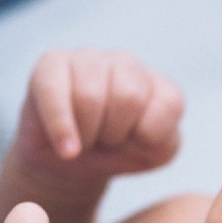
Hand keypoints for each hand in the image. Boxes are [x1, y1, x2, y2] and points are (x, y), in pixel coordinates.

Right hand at [13, 49, 183, 187]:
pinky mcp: (52, 63)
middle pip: (129, 97)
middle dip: (115, 133)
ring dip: (88, 132)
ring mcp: (90, 59)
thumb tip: (141, 128)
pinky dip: (61, 128)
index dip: (148, 137)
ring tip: (86, 138)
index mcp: (160, 86)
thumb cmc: (117, 153)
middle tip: (106, 141)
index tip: (135, 144)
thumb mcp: (153, 156)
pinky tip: (67, 149)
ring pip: (90, 96)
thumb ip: (163, 142)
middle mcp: (128, 64)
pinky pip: (54, 92)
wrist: (72, 163)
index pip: (169, 103)